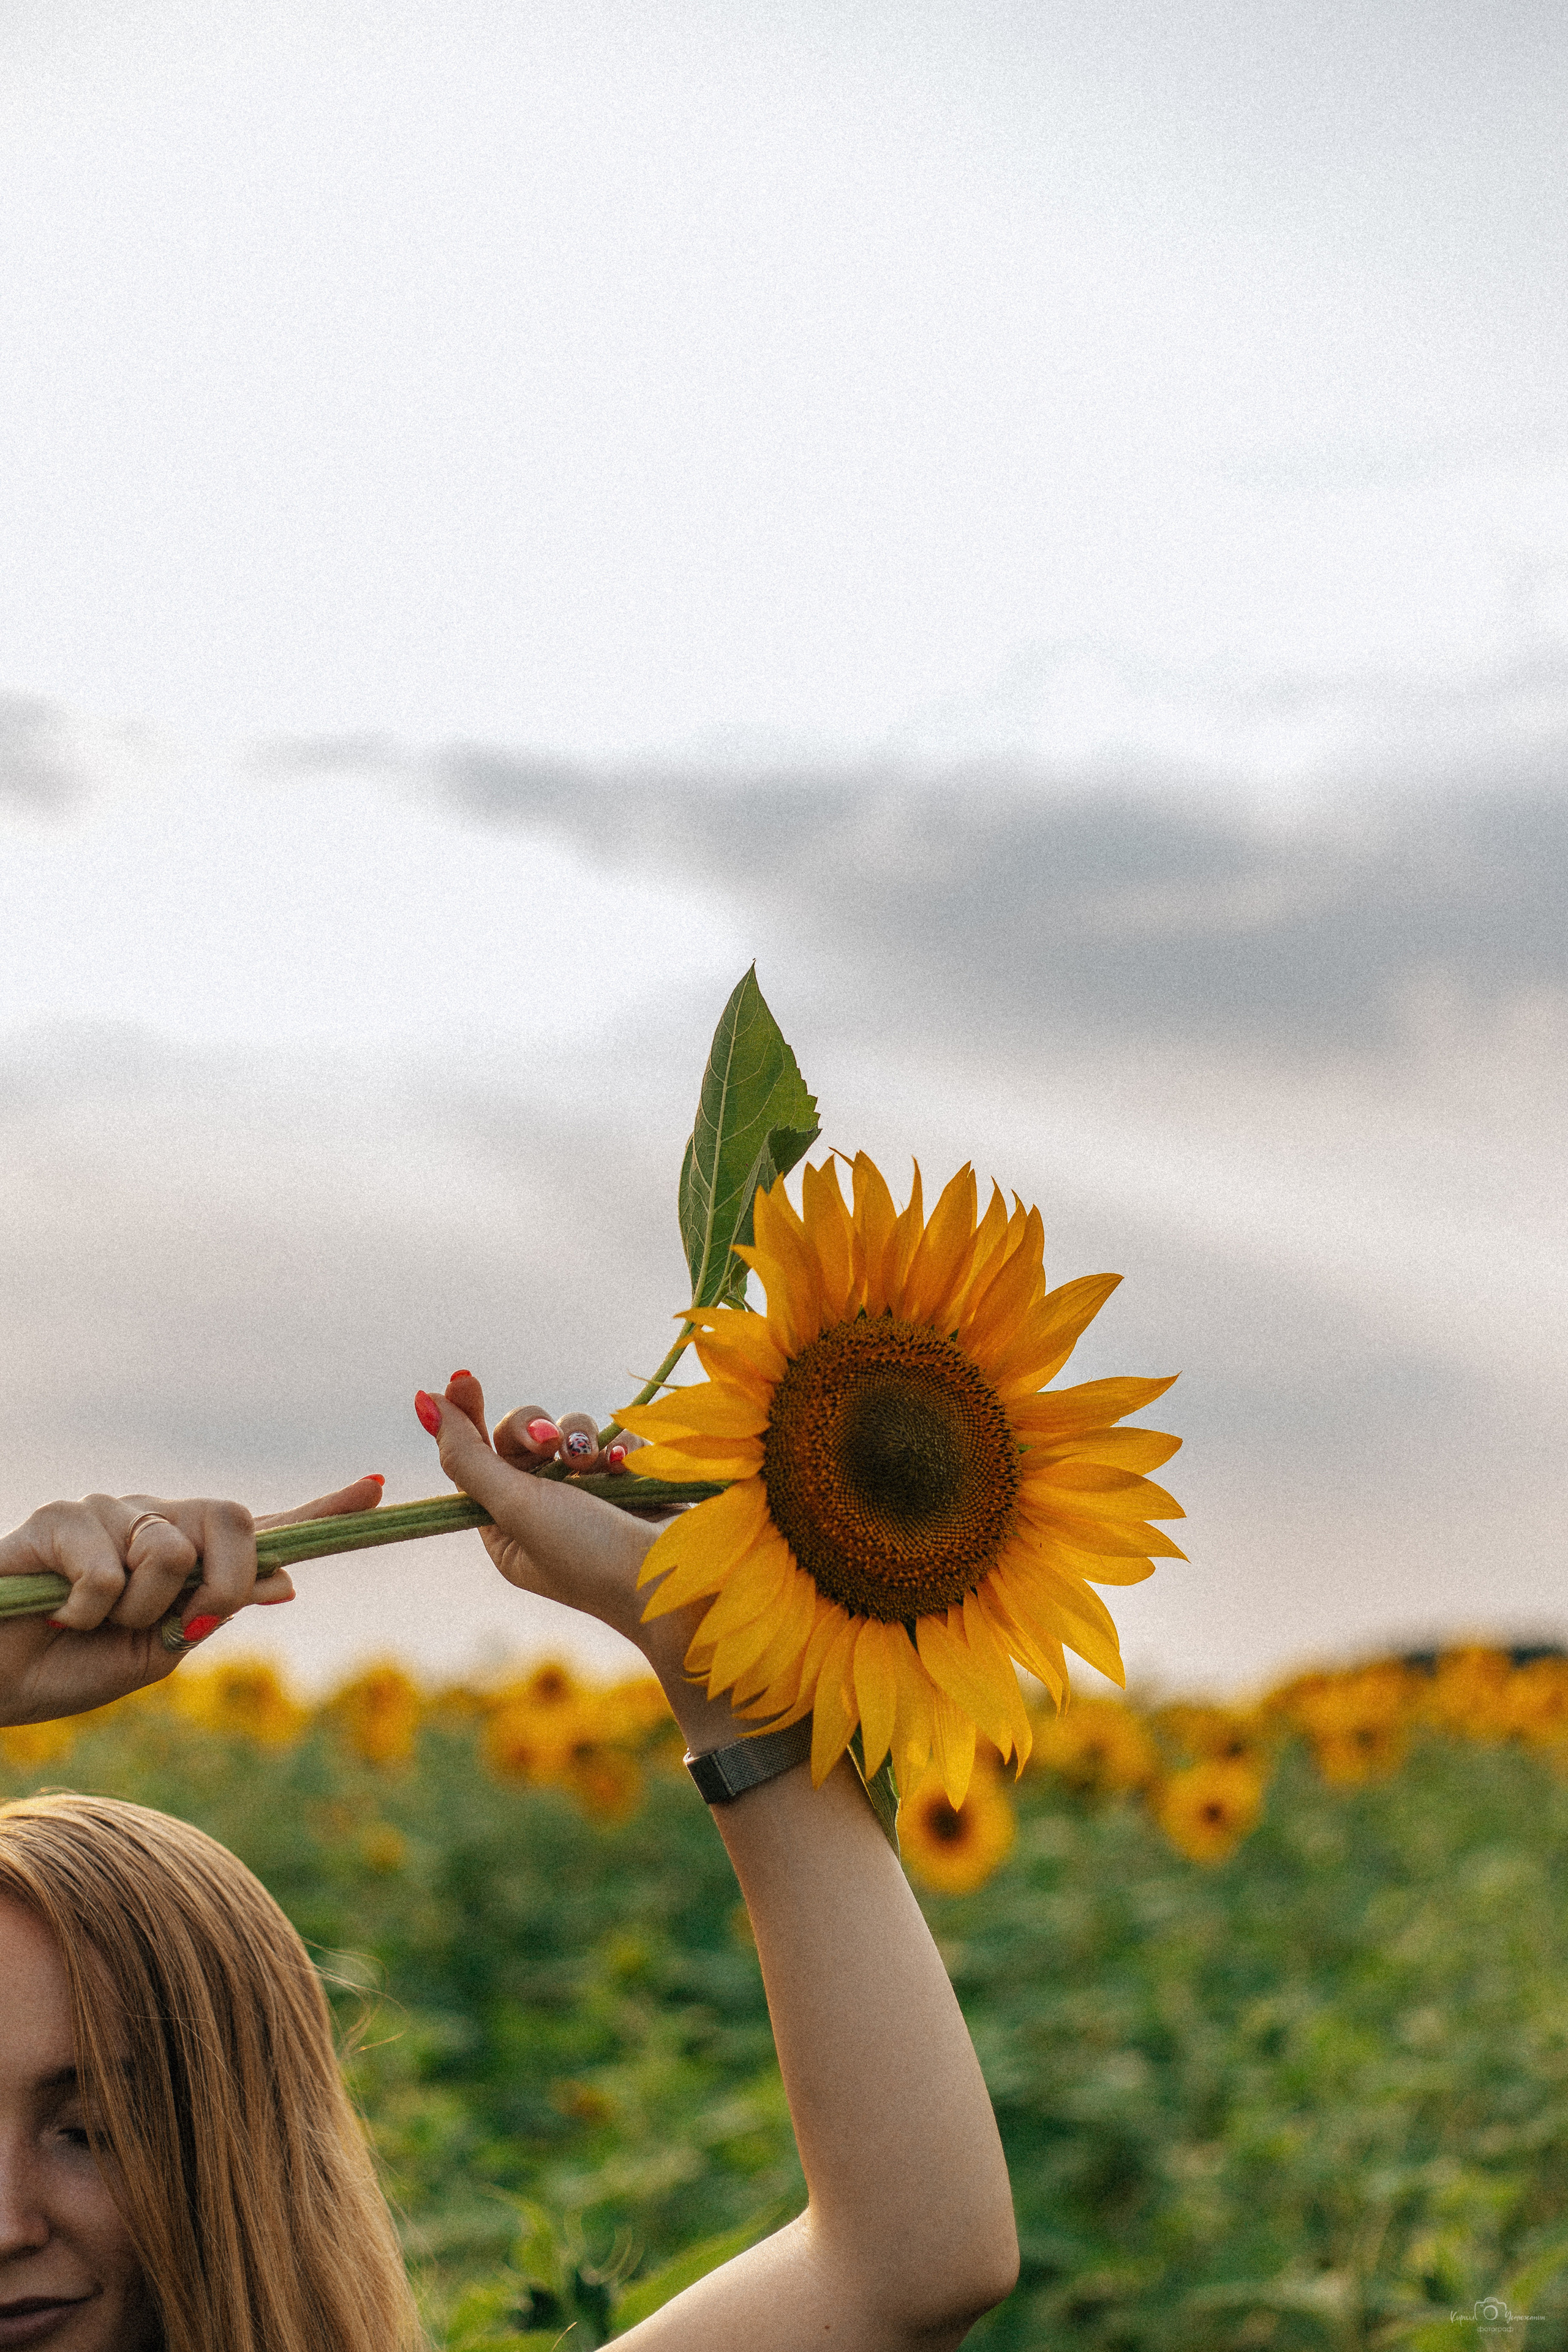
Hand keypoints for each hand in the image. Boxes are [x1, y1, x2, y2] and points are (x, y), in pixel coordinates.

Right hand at [0, 1475, 385, 1726]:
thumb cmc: (72, 1668)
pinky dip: (88, 1609)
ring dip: (134, 1610)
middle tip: (175, 1627)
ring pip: (167, 1549)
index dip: (322, 1510)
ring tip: (91, 1624)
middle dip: (224, 1582)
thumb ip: (215, 1612)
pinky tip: (58, 1614)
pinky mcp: (59, 1518)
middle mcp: (155, 1519)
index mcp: (187, 1555)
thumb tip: (287, 1581)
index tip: (376, 1489)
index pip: (262, 1527)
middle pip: (233, 1519)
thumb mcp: (160, 1652)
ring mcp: (108, 1511)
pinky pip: (107, 1564)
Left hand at [420, 1373, 744, 1751]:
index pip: (476, 1462)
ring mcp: (594, 1497)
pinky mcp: (637, 1482)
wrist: (679, 1581)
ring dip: (580, 1439)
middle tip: (549, 1442)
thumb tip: (424, 1402)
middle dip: (534, 1430)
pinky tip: (632, 1469)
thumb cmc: (589, 1555)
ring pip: (571, 1433)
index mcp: (508, 1531)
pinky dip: (622, 1446)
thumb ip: (469, 1458)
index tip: (462, 1376)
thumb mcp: (516, 1508)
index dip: (467, 1418)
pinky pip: (617, 1438)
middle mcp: (547, 1513)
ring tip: (598, 1464)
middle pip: (523, 1439)